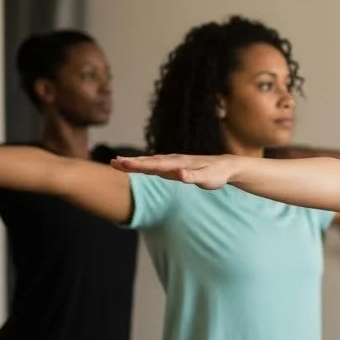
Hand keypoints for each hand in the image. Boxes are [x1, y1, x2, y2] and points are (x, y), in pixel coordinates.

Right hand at [111, 154, 237, 189]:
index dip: (138, 165)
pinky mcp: (176, 165)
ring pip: (151, 161)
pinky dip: (145, 163)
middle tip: (112, 163)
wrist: (228, 166)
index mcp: (179, 164)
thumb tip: (180, 175)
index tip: (121, 164)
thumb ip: (193, 176)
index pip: (155, 165)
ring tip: (117, 162)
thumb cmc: (218, 174)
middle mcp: (174, 161)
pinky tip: (137, 165)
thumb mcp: (208, 178)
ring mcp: (175, 162)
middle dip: (131, 163)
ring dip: (135, 162)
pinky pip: (157, 163)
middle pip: (149, 162)